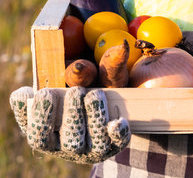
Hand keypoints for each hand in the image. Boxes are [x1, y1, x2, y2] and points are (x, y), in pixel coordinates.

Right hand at [9, 86, 130, 163]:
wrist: (96, 119)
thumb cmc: (66, 108)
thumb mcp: (51, 104)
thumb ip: (36, 100)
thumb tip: (24, 93)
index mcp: (50, 141)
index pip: (39, 137)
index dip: (40, 117)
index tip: (44, 93)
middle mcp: (71, 149)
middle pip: (70, 140)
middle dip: (72, 114)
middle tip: (75, 91)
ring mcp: (95, 149)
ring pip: (96, 141)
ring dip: (95, 116)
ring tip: (94, 94)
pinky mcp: (115, 144)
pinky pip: (119, 142)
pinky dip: (119, 133)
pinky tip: (117, 121)